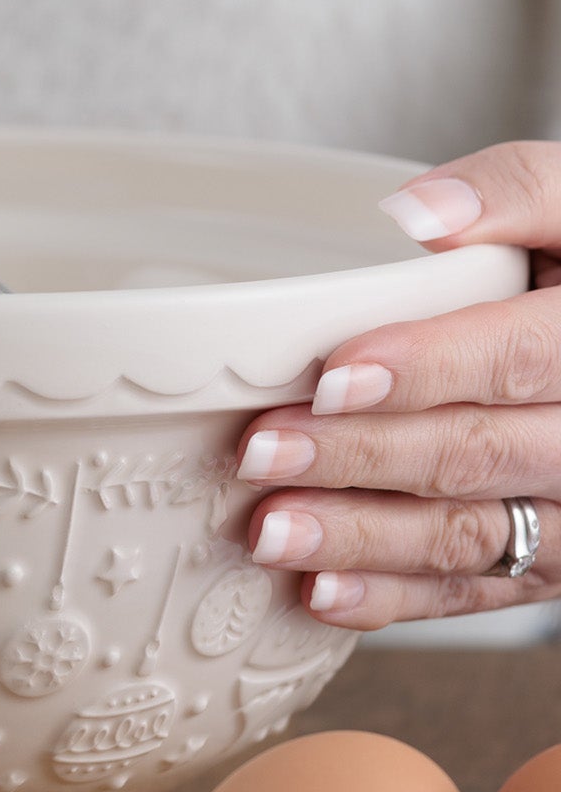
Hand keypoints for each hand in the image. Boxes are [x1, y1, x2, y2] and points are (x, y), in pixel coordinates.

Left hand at [240, 141, 560, 629]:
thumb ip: (517, 192)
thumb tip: (418, 216)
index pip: (523, 359)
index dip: (429, 369)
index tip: (335, 376)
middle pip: (478, 454)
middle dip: (361, 458)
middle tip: (261, 452)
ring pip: (469, 537)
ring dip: (360, 540)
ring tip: (268, 531)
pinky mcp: (547, 561)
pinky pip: (474, 594)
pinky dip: (393, 599)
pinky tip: (317, 596)